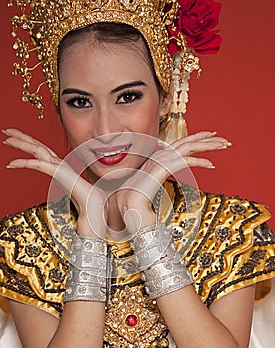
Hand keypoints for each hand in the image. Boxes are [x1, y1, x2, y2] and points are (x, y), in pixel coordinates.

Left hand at [3, 128, 107, 236]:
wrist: (97, 209)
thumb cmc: (90, 204)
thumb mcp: (75, 195)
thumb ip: (70, 191)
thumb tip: (72, 198)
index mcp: (64, 169)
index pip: (45, 152)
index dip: (31, 144)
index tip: (17, 141)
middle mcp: (61, 165)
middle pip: (39, 146)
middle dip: (22, 137)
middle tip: (6, 130)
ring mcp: (61, 168)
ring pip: (38, 150)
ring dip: (21, 143)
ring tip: (6, 136)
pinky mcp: (60, 173)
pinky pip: (39, 165)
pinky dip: (25, 162)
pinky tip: (11, 163)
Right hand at [112, 131, 230, 233]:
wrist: (126, 209)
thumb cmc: (136, 203)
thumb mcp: (150, 191)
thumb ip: (157, 186)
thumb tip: (161, 189)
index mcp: (156, 161)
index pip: (179, 145)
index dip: (195, 139)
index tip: (209, 138)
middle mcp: (158, 157)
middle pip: (185, 142)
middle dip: (206, 138)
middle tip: (223, 139)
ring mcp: (159, 162)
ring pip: (187, 146)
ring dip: (207, 144)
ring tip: (223, 144)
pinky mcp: (161, 169)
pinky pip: (184, 161)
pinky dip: (199, 161)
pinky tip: (210, 164)